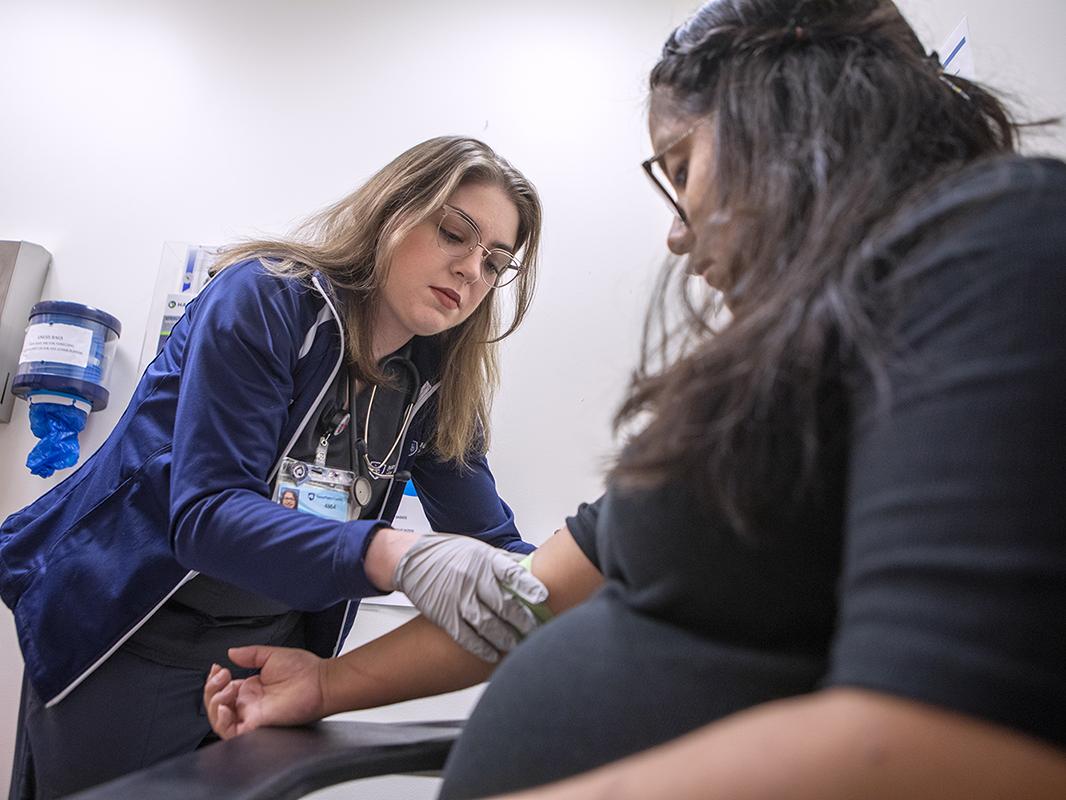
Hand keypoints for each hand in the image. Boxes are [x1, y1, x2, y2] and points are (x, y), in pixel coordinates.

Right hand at [204, 645, 327, 738]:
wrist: (321, 682)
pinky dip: (221, 721)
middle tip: (222, 675)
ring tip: (226, 688)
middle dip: (211, 689)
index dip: (214, 681)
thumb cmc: (305, 670)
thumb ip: (250, 654)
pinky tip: (224, 705)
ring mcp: (252, 715)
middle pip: (216, 705)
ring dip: (214, 703)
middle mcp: (249, 704)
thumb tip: (231, 652)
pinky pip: (231, 732)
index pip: (221, 690)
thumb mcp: (271, 655)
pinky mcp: (256, 725)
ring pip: (219, 720)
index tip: (217, 667)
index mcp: (251, 689)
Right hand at [392, 533, 548, 662]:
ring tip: (519, 646)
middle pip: (504, 604)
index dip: (528, 586)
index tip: (543, 598)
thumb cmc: (449, 553)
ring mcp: (457, 598)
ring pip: (487, 624)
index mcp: (484, 560)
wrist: (412, 558)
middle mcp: (472, 579)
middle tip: (537, 631)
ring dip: (506, 638)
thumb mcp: (478, 549)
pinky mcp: (444, 615)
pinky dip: (481, 648)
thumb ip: (503, 561)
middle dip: (523, 621)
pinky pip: (466, 636)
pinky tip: (493, 654)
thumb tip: (532, 566)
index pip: (511, 572)